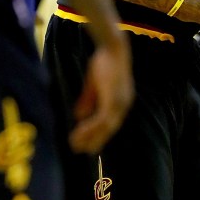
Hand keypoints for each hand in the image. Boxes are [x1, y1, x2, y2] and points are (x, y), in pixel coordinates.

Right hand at [69, 36, 133, 153]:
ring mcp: (119, 104)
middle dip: (95, 141)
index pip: (109, 123)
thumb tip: (78, 116)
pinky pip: (101, 119)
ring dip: (90, 137)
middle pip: (109, 129)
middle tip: (82, 151)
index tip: (86, 143)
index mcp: (120, 101)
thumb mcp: (93, 84)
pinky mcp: (113, 100)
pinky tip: (79, 131)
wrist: (112, 48)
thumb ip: (88, 101)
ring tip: (77, 144)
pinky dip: (90, 127)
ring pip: (105, 128)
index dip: (98, 134)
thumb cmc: (103, 61)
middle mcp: (123, 105)